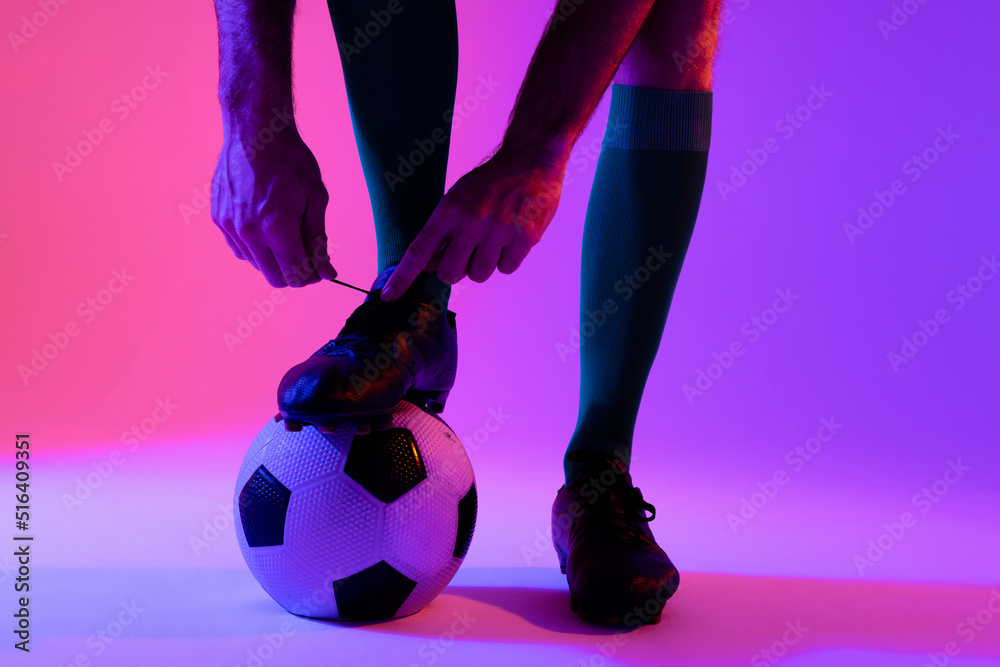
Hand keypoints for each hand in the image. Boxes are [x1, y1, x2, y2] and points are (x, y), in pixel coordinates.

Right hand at [211, 125, 335, 286]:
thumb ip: (318, 239)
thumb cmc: (291, 161)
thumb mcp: (315, 198)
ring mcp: (230, 227)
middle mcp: (249, 232)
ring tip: (287, 233)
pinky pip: (239, 249)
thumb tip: (326, 272)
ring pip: (256, 265)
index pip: (296, 274)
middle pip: (275, 277)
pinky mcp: (219, 219)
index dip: (312, 276)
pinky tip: (267, 228)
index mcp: (277, 228)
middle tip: (307, 255)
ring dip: (274, 260)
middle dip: (295, 272)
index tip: (320, 268)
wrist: (255, 132)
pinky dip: (256, 248)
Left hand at [381, 148, 566, 300]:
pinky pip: (506, 269)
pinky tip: (510, 239)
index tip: (388, 296)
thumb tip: (431, 266)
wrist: (531, 161)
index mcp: (450, 211)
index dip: (402, 277)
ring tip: (492, 241)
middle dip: (454, 270)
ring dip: (482, 265)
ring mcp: (498, 232)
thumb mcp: (459, 198)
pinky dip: (506, 259)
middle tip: (465, 254)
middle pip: (450, 272)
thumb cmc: (492, 182)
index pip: (419, 251)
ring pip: (479, 274)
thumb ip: (444, 232)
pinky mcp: (524, 239)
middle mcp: (471, 223)